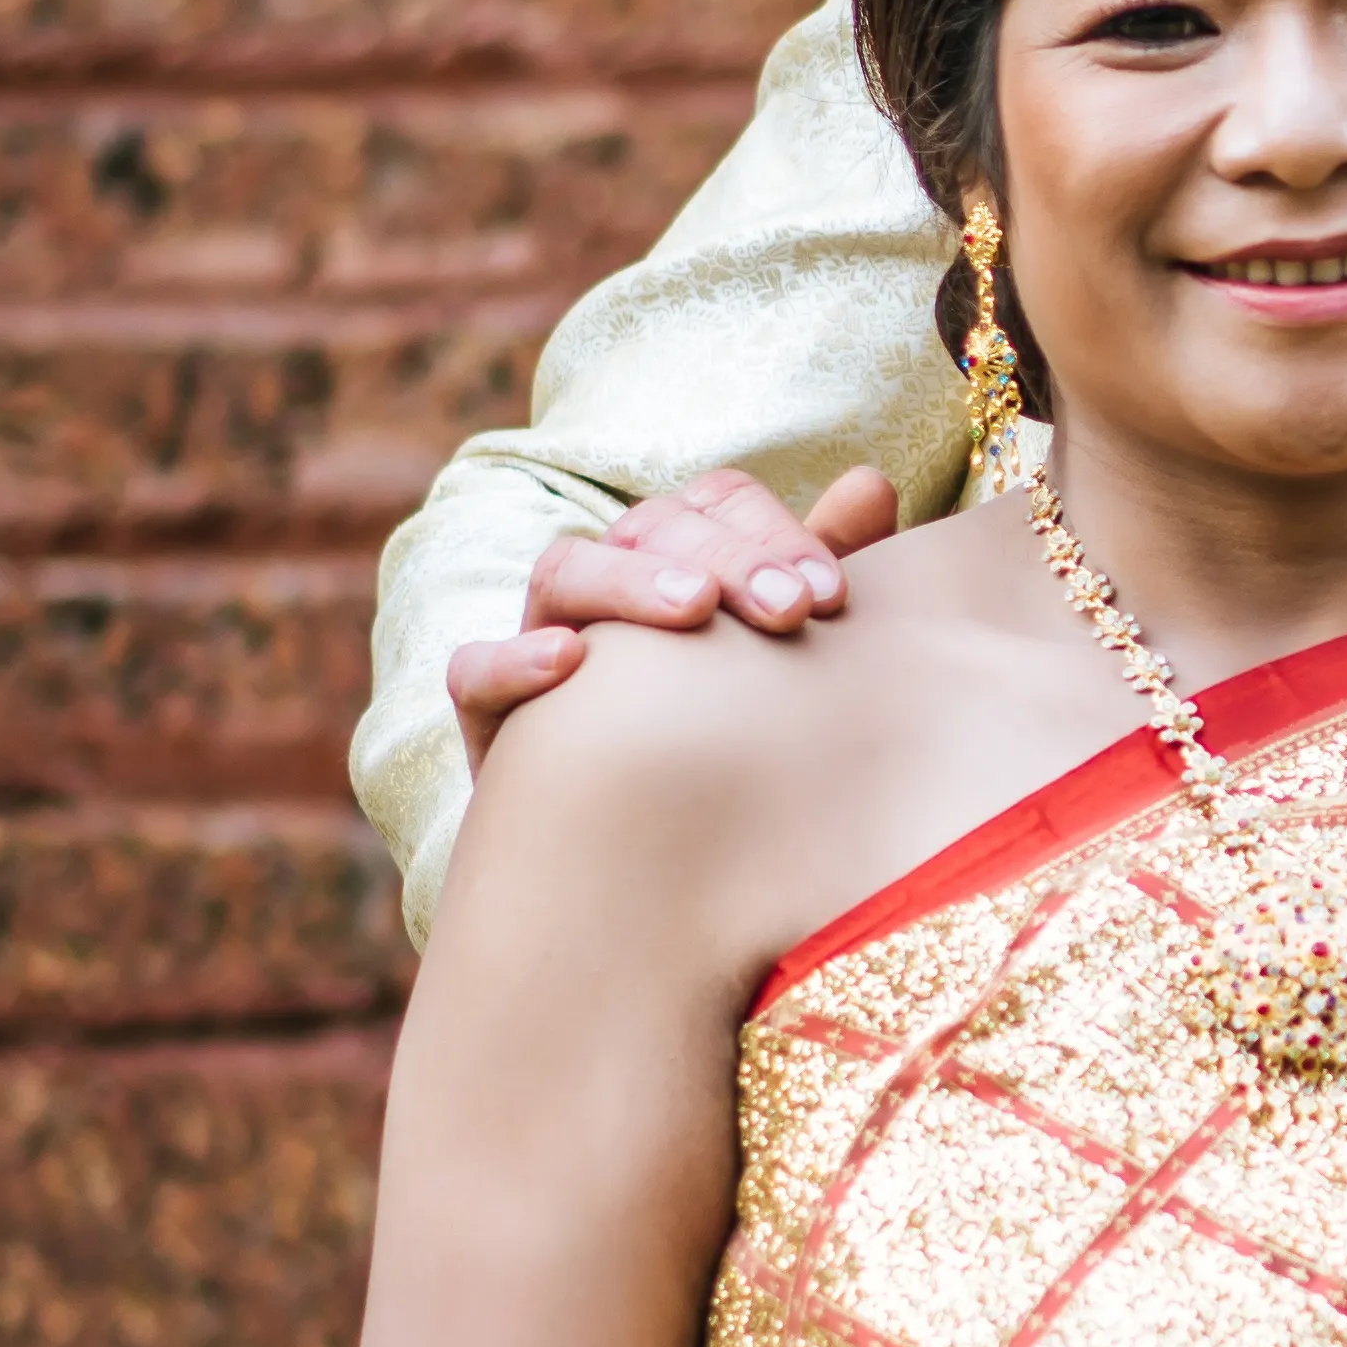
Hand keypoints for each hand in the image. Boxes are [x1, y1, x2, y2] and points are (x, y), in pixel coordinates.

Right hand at [448, 464, 903, 750]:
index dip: (770, 531)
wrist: (639, 862)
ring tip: (693, 608)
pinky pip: (476, 672)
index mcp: (677, 558)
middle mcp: (606, 586)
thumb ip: (817, 571)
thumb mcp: (779, 656)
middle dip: (724, 557)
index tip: (830, 595)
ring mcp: (541, 640)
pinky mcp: (493, 717)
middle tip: (789, 610)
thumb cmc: (723, 734)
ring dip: (629, 580)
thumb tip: (871, 483)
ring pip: (562, 572)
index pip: (714, 502)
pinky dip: (515, 660)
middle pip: (647, 526)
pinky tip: (570, 661)